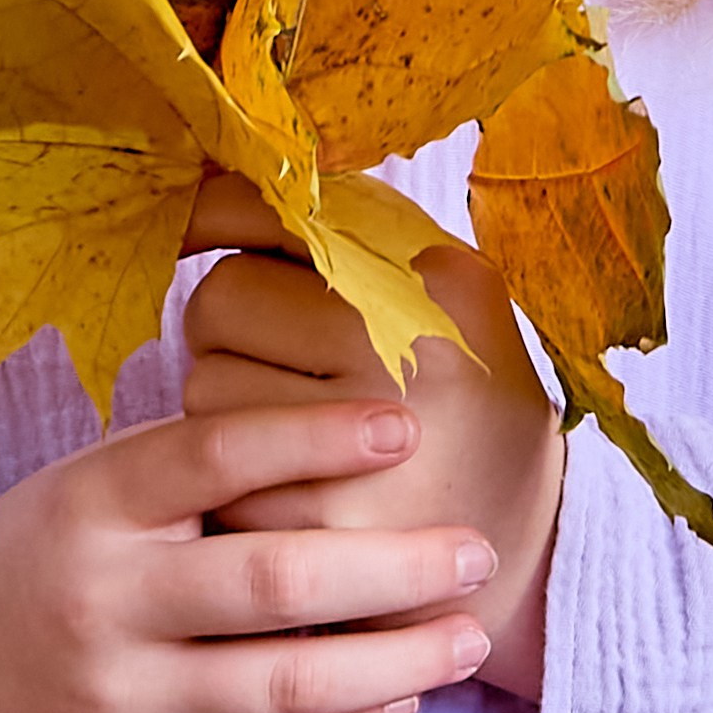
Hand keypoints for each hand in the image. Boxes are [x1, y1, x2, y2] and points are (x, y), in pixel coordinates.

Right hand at [0, 399, 496, 712]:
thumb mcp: (86, 488)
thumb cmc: (31, 559)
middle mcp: (103, 600)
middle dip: (395, 567)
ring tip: (468, 636)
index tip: (405, 427)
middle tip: (477, 549)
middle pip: (275, 581)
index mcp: (91, 503)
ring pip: (285, 684)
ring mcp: (117, 697)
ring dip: (396, 661)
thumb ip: (190, 472)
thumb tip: (340, 432)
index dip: (315, 436)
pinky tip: (402, 698)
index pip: (216, 454)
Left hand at [180, 175, 563, 699]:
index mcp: (436, 281)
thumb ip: (347, 228)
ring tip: (291, 423)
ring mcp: (368, 445)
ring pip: (203, 386)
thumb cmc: (463, 394)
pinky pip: (218, 476)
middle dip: (226, 327)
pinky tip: (293, 485)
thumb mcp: (440, 291)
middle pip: (219, 300)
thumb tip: (220, 172)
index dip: (210, 216)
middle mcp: (407, 350)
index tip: (188, 227)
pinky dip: (236, 481)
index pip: (271, 215)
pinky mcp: (328, 527)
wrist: (523, 541)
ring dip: (224, 404)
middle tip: (274, 356)